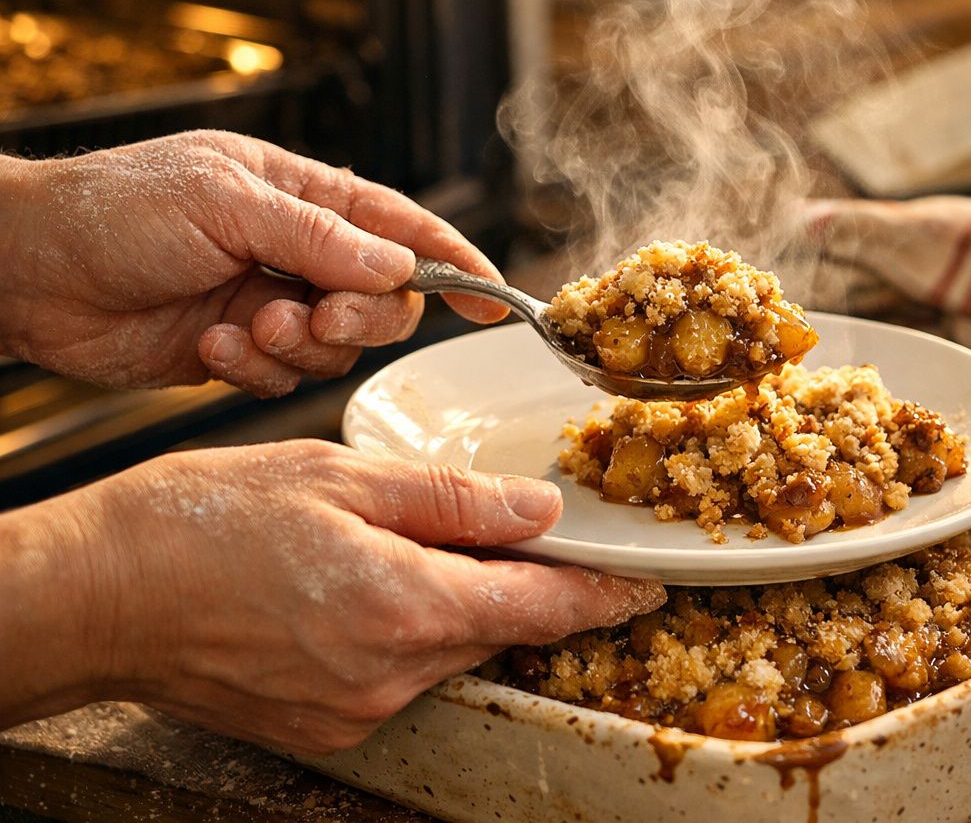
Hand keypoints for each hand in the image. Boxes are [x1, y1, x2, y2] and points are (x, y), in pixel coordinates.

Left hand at [0, 130, 505, 394]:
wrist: (27, 272)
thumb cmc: (113, 209)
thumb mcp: (224, 203)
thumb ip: (318, 238)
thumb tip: (400, 266)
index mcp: (304, 197)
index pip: (405, 228)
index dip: (458, 263)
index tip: (496, 301)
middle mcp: (296, 250)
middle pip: (384, 298)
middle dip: (357, 315)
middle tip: (309, 313)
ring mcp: (270, 301)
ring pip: (338, 345)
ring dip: (299, 345)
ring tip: (244, 327)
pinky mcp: (238, 351)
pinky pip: (284, 378)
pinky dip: (254, 370)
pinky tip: (209, 344)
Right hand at [0, 440, 665, 754]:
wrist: (97, 595)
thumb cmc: (205, 521)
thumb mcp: (340, 477)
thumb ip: (452, 500)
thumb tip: (539, 513)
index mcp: (405, 607)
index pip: (541, 612)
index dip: (600, 597)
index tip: (642, 586)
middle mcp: (389, 676)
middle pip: (496, 630)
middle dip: (517, 585)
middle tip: (516, 534)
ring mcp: (355, 710)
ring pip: (447, 651)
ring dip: (456, 604)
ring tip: (412, 547)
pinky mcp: (324, 724)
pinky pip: (398, 675)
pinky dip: (406, 630)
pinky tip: (367, 587)